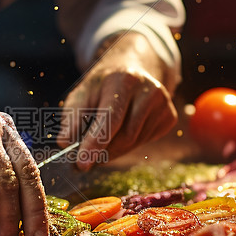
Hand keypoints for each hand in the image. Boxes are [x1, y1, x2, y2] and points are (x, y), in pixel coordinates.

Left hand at [57, 31, 177, 169]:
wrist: (131, 72)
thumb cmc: (101, 87)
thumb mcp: (81, 95)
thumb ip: (71, 119)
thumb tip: (65, 144)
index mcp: (124, 79)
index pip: (110, 118)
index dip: (95, 143)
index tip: (82, 164)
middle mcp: (149, 89)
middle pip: (125, 136)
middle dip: (103, 152)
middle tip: (86, 160)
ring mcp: (163, 103)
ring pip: (135, 143)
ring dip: (114, 150)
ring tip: (104, 139)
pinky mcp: (170, 116)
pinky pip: (145, 142)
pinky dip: (129, 145)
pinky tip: (123, 130)